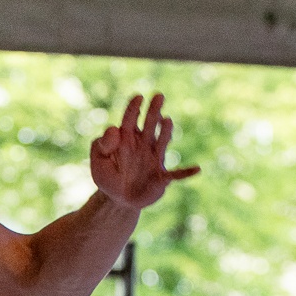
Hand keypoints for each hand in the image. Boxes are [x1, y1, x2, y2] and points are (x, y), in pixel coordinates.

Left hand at [90, 94, 198, 210]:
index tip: (138, 97)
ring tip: (167, 121)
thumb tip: (114, 129)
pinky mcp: (161, 177)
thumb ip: (101, 145)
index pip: (130, 119)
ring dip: (165, 132)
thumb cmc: (109, 176)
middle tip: (158, 95)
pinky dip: (185, 173)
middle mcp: (143, 145)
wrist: (119, 199)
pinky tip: (196, 169)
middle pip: (149, 124)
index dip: (134, 108)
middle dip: (153, 110)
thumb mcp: (98, 161)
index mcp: (126, 139)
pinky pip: (175, 174)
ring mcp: (154, 159)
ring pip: (161, 143)